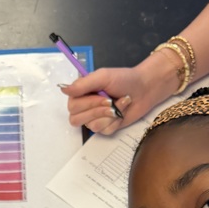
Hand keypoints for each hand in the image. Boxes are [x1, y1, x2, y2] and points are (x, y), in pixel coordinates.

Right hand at [60, 56, 177, 135]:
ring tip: (119, 103)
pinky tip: (122, 112)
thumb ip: (82, 84)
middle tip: (110, 100)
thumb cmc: (124, 79)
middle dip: (97, 110)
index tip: (101, 95)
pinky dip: (116, 121)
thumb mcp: (102, 76)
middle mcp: (85, 107)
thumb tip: (63, 89)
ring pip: (92, 126)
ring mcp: (96, 119)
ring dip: (109, 114)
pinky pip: (105, 131)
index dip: (87, 104)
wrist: (144, 88)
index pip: (71, 107)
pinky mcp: (107, 128)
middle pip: (76, 119)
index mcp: (81, 94)